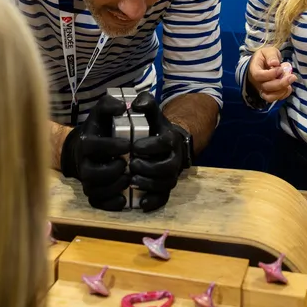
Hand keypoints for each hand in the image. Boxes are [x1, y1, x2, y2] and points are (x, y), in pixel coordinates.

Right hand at [60, 95, 131, 211]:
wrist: (88, 147)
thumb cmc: (100, 129)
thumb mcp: (102, 113)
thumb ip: (109, 104)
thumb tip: (123, 106)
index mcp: (86, 143)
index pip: (93, 146)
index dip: (110, 147)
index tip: (127, 145)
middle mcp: (83, 163)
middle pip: (92, 173)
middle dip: (112, 171)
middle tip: (128, 164)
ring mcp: (87, 180)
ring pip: (95, 190)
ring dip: (114, 186)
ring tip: (128, 178)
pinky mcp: (92, 192)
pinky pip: (97, 203)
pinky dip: (110, 203)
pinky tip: (123, 198)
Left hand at [128, 94, 189, 211]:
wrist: (163, 144)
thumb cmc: (152, 129)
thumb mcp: (151, 114)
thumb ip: (146, 103)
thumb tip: (135, 103)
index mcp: (170, 140)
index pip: (165, 143)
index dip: (151, 146)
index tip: (134, 146)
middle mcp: (174, 158)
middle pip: (167, 168)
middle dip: (149, 168)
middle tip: (132, 164)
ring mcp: (171, 174)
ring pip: (165, 184)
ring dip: (149, 184)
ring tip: (132, 180)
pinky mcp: (165, 187)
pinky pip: (163, 198)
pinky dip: (153, 202)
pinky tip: (141, 203)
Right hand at [247, 46, 295, 102]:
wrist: (263, 64)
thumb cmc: (265, 57)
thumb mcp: (268, 51)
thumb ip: (271, 55)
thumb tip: (274, 63)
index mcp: (254, 69)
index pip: (259, 75)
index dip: (271, 74)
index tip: (280, 68)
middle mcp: (256, 82)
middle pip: (266, 87)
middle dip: (281, 83)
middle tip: (292, 77)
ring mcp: (262, 89)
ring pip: (269, 97)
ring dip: (282, 91)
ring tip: (290, 82)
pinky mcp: (268, 94)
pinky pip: (274, 99)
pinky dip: (283, 95)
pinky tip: (289, 87)